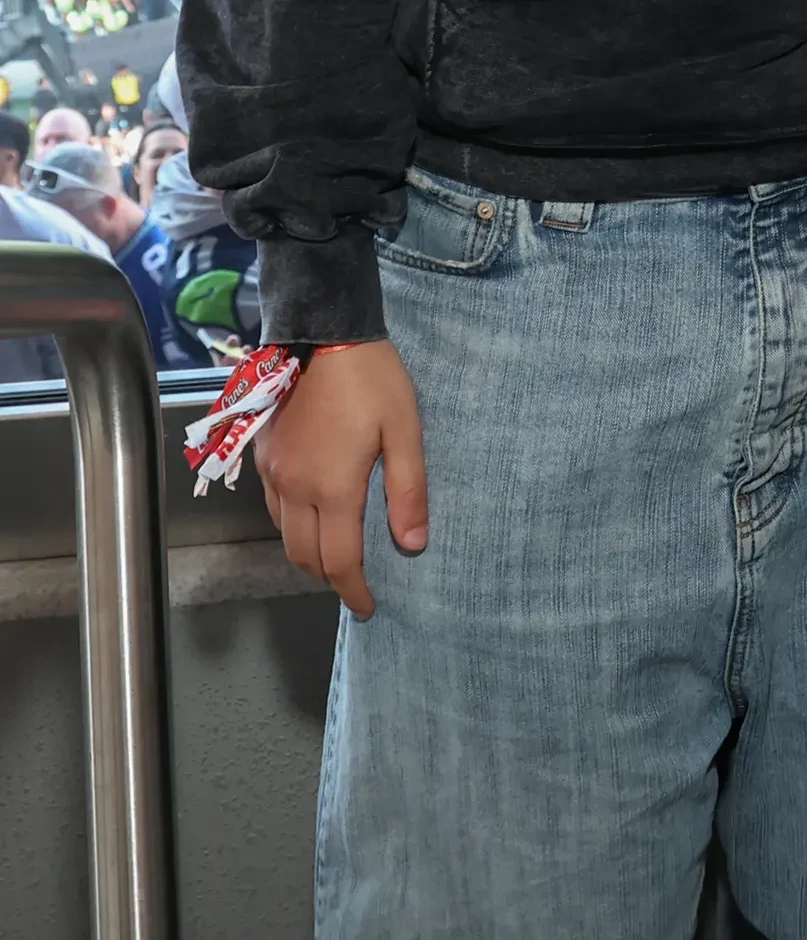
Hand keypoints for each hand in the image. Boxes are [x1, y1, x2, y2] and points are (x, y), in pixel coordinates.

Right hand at [253, 338, 426, 618]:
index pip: (338, 559)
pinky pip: (273, 506)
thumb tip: (413, 544)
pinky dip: (291, 525)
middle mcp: (293, 486)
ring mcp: (272, 470)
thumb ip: (408, 491)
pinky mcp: (261, 453)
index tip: (368, 606)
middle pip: (303, 555)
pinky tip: (313, 514)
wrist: (325, 333)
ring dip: (307, 552)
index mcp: (331, 487)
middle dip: (329, 577)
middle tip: (355, 583)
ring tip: (336, 551)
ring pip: (283, 533)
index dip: (353, 589)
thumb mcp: (406, 433)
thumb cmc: (374, 381)